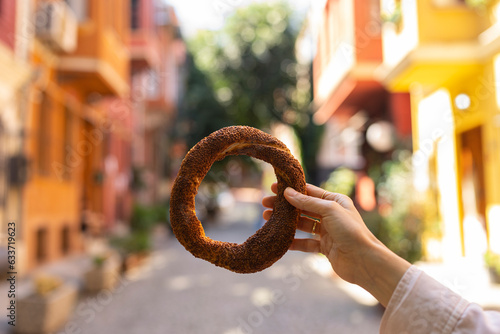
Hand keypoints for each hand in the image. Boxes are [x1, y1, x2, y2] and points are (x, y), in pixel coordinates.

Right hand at [262, 183, 410, 306]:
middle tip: (265, 204)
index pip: (309, 192)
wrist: (364, 261)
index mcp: (335, 201)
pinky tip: (280, 239)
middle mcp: (330, 214)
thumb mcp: (329, 210)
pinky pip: (304, 242)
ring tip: (267, 219)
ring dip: (286, 222)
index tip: (274, 188)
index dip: (291, 190)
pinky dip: (292, 241)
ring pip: (301, 224)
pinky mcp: (324, 247)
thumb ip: (307, 202)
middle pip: (302, 208)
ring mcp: (326, 231)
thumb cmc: (351, 231)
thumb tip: (288, 192)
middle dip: (284, 206)